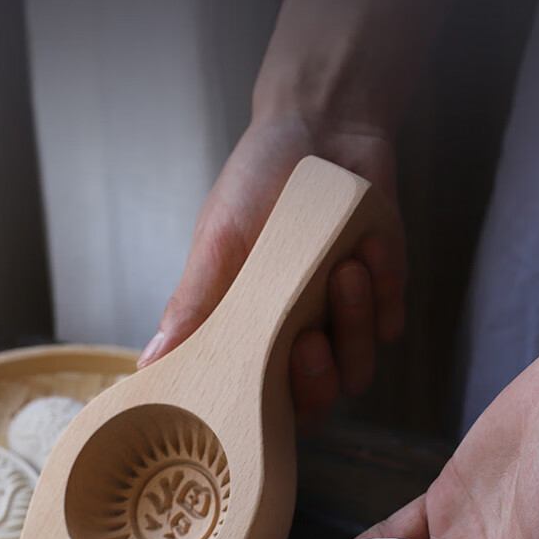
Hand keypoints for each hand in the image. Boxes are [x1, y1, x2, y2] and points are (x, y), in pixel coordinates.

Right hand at [137, 115, 405, 431]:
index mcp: (251, 340)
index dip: (272, 410)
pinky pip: (390, 325)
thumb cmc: (257, 185)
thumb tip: (148, 365)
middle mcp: (297, 342)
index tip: (267, 378)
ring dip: (353, 325)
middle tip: (308, 337)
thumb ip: (191, 307)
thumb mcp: (217, 244)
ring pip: (359, 370)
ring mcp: (343, 325)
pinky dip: (382, 291)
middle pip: (318, 403)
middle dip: (317, 377)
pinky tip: (369, 249)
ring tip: (346, 268)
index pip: (265, 407)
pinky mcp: (383, 300)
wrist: (321, 128)